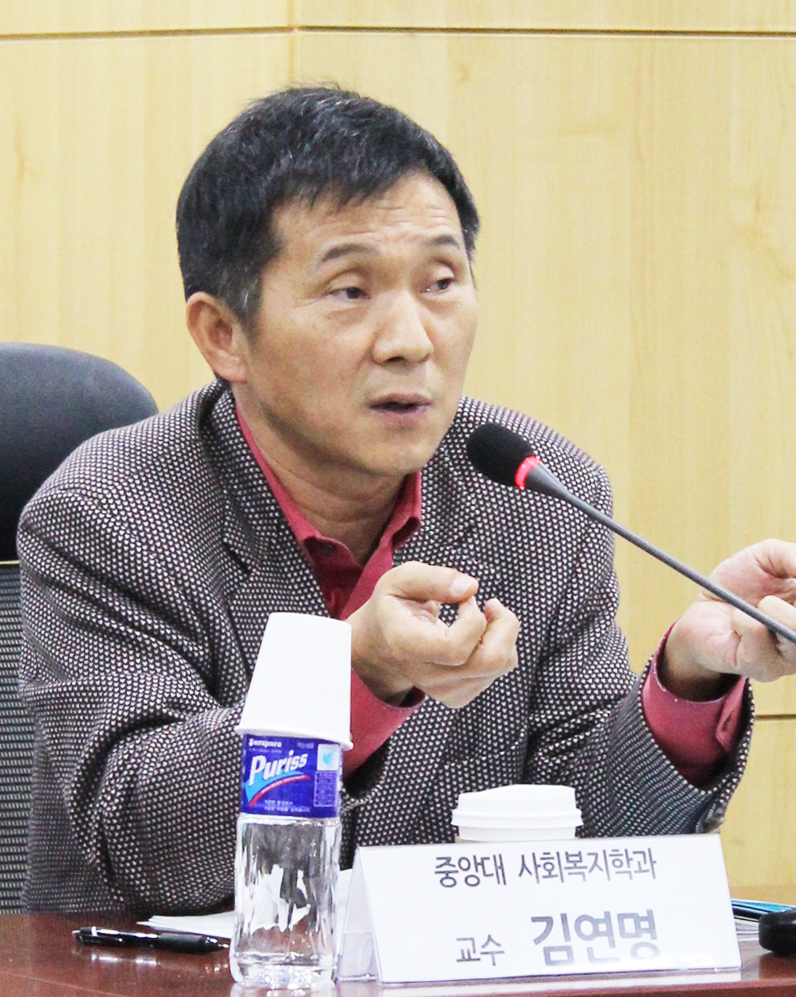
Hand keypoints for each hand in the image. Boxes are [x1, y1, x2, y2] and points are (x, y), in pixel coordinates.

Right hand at [347, 560, 519, 708]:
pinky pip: (498, 670)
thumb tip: (470, 587)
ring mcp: (444, 690)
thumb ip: (433, 578)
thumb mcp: (400, 580)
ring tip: (486, 613)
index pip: (454, 648)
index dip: (473, 619)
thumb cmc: (394, 607)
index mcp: (406, 645)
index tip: (466, 599)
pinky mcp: (459, 694)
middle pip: (488, 661)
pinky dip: (501, 646)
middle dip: (504, 626)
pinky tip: (481, 633)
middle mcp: (426, 675)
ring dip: (504, 633)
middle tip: (491, 604)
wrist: (381, 645)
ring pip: (499, 665)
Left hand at [662, 539, 795, 698]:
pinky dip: (750, 627)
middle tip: (795, 588)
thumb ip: (792, 556)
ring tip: (764, 603)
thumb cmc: (738, 584)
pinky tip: (739, 618)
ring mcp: (788, 657)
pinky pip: (763, 652)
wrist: (700, 609)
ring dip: (784, 617)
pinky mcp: (758, 666)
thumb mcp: (768, 556)